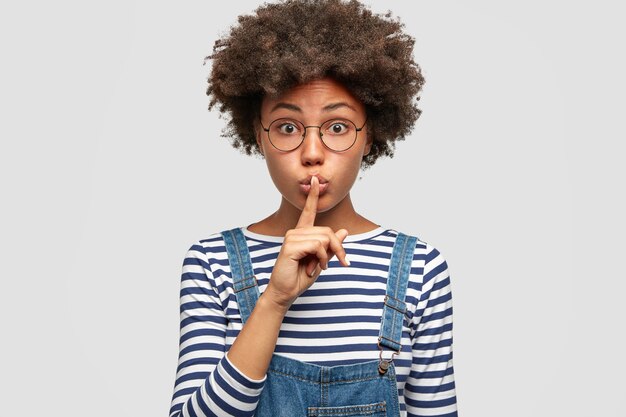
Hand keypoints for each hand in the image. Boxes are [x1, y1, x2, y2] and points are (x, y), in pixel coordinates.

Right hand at [265, 176, 349, 309]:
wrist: (285, 292)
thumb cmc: (300, 277)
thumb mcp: (321, 260)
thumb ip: (331, 246)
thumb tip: (344, 231)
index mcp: (302, 233)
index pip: (308, 211)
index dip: (312, 195)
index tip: (315, 179)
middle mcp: (295, 232)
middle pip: (327, 231)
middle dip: (338, 248)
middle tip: (338, 264)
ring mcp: (291, 237)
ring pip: (324, 238)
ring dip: (328, 256)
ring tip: (319, 267)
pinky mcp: (290, 245)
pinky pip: (317, 246)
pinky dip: (321, 259)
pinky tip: (312, 268)